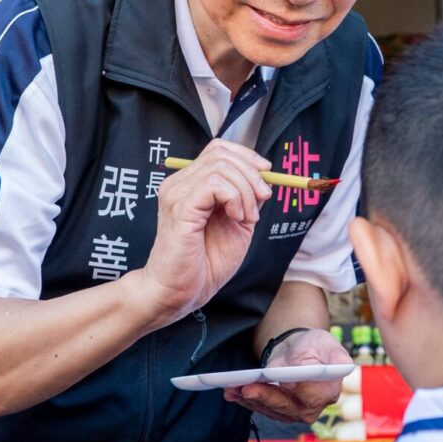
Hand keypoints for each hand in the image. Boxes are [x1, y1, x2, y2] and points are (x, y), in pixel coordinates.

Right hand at [136, 140, 268, 321]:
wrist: (180, 293)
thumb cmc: (204, 263)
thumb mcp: (236, 224)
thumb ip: (246, 199)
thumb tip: (263, 178)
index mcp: (189, 184)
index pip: (217, 149)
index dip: (246, 155)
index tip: (266, 173)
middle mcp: (179, 184)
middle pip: (221, 153)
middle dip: (252, 173)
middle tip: (263, 200)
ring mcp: (176, 194)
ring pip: (220, 167)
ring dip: (245, 190)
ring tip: (247, 217)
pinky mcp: (180, 208)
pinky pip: (214, 184)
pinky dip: (235, 198)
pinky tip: (237, 218)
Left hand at [225, 328, 349, 422]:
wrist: (301, 352)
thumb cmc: (315, 346)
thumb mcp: (326, 344)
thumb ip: (330, 357)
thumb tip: (311, 375)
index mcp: (328, 391)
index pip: (310, 395)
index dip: (294, 389)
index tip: (279, 380)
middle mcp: (312, 409)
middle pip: (286, 406)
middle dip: (264, 396)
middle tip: (245, 388)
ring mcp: (294, 413)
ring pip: (270, 408)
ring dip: (250, 399)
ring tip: (232, 388)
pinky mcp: (279, 413)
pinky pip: (261, 408)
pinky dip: (246, 400)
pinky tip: (232, 392)